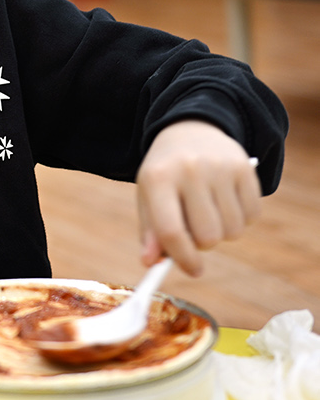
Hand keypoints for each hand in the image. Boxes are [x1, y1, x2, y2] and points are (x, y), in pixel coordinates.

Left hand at [135, 121, 261, 276]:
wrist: (191, 129)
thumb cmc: (166, 172)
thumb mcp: (149, 195)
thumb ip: (150, 231)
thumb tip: (151, 263)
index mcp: (158, 177)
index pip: (171, 231)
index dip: (183, 258)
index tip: (193, 270)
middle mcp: (190, 169)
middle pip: (207, 237)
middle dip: (203, 243)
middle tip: (196, 228)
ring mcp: (220, 166)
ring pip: (232, 231)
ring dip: (222, 231)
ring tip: (209, 209)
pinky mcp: (245, 167)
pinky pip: (252, 216)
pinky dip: (241, 218)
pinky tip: (226, 199)